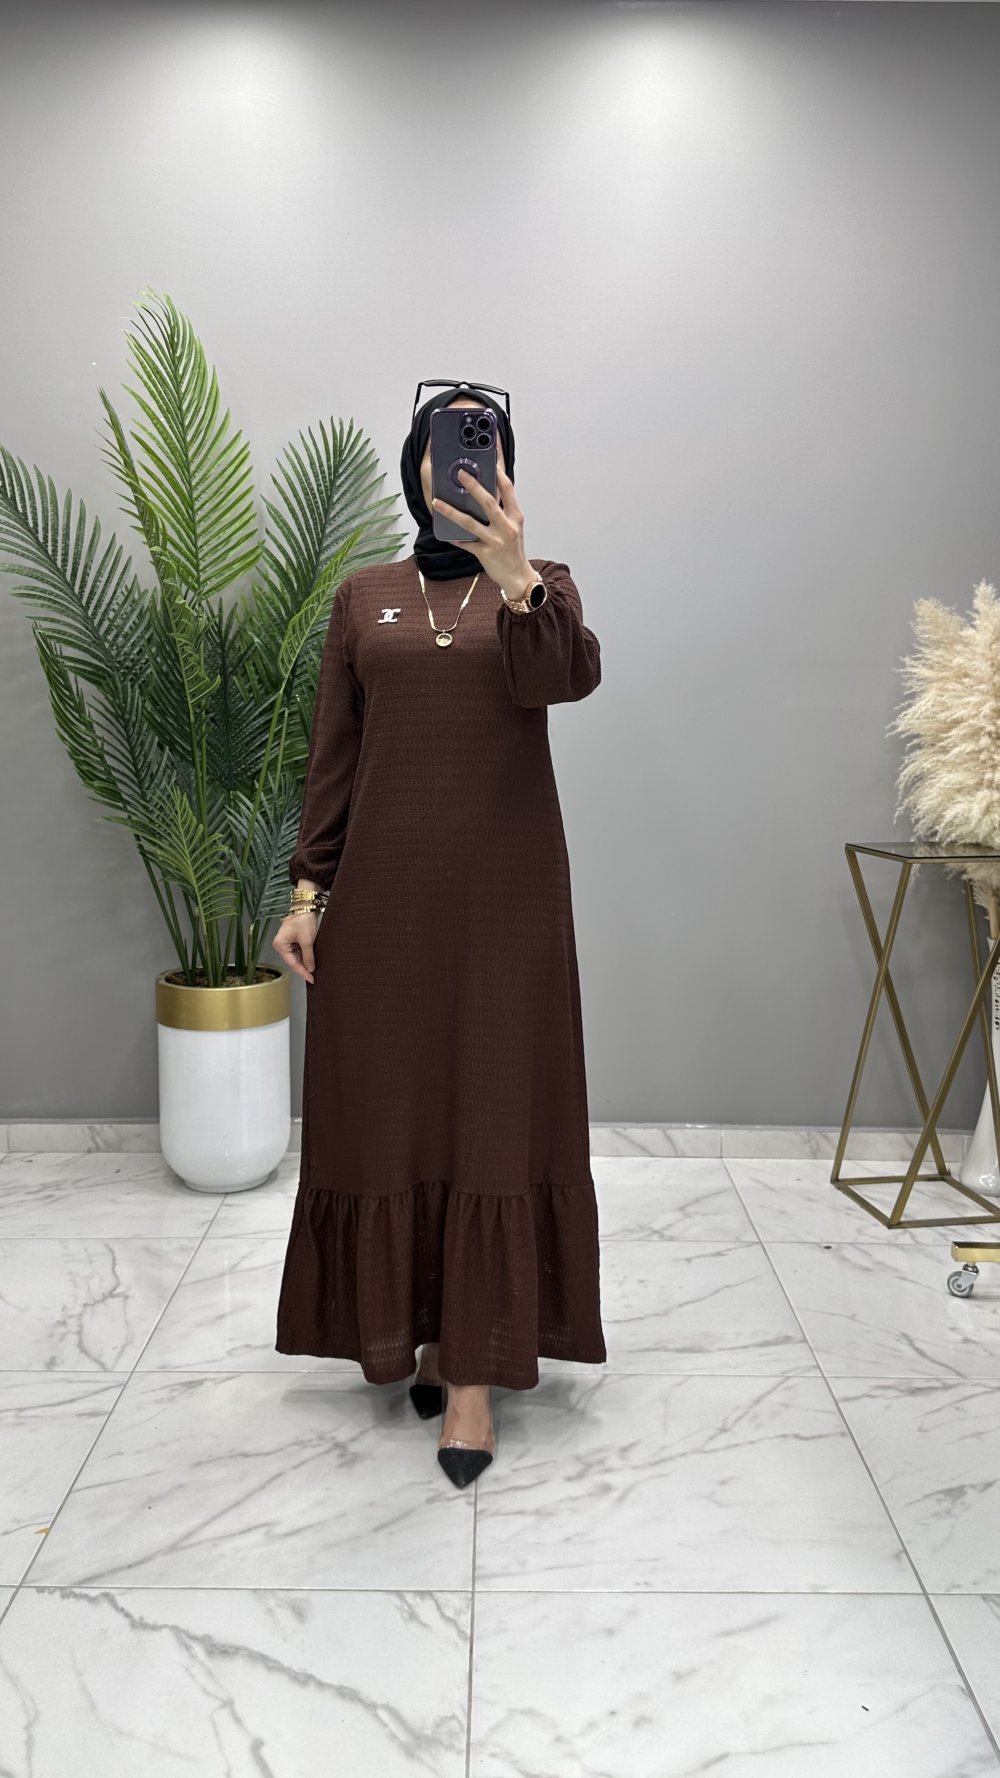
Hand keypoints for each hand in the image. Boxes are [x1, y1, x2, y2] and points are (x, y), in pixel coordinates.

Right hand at [273, 910, 318, 983]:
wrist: (306, 905)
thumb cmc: (303, 919)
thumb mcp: (307, 940)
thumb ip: (308, 956)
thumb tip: (310, 969)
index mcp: (280, 945)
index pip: (292, 963)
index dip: (302, 972)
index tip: (311, 979)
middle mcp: (281, 944)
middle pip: (293, 961)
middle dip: (304, 968)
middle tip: (313, 977)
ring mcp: (287, 942)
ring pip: (297, 957)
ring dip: (305, 963)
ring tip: (314, 971)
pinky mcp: (293, 939)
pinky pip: (299, 951)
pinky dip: (305, 956)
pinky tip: (312, 961)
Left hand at [431, 464, 532, 599]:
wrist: (519, 577)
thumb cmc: (514, 550)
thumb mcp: (514, 527)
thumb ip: (503, 511)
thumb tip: (484, 493)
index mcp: (516, 516)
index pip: (508, 489)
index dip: (499, 472)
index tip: (490, 457)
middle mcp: (507, 527)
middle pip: (488, 502)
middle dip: (473, 486)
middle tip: (460, 473)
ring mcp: (496, 541)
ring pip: (470, 523)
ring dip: (451, 512)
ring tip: (437, 502)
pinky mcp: (485, 554)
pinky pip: (466, 544)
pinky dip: (456, 538)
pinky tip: (446, 534)